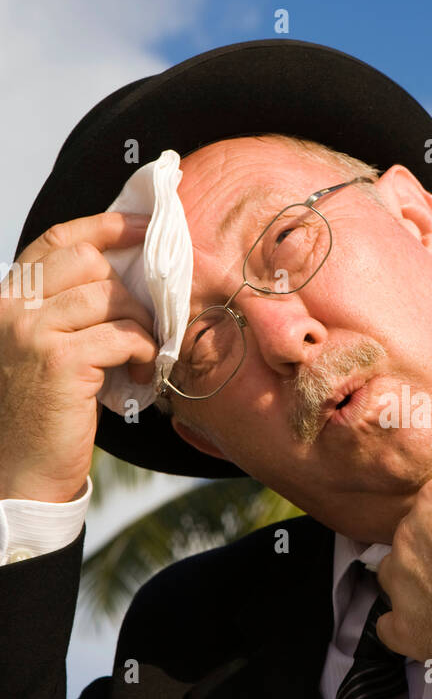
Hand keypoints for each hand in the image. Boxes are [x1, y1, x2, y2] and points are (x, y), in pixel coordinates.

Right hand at [0, 212, 157, 502]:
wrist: (21, 473)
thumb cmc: (41, 414)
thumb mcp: (44, 350)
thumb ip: (66, 312)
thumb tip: (125, 278)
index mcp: (4, 299)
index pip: (57, 240)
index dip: (105, 225)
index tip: (145, 227)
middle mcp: (10, 308)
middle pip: (89, 261)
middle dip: (131, 286)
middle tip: (151, 316)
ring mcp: (31, 331)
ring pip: (111, 296)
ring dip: (142, 323)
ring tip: (146, 353)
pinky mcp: (60, 360)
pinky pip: (123, 335)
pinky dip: (144, 351)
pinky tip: (143, 372)